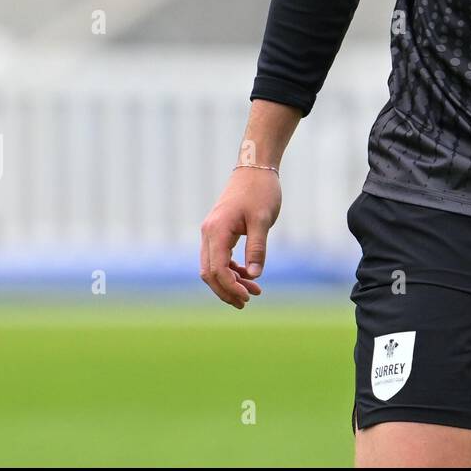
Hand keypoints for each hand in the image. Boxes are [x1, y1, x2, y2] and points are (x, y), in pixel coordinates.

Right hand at [199, 168, 281, 308]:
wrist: (255, 167)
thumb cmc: (260, 191)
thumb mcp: (262, 220)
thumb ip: (257, 248)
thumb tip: (255, 276)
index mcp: (217, 231)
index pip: (216, 269)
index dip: (230, 287)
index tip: (247, 297)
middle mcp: (208, 233)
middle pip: (209, 272)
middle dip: (226, 290)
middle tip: (247, 302)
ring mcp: (211, 232)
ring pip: (213, 266)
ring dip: (229, 281)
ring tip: (253, 292)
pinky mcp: (219, 231)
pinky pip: (219, 257)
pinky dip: (231, 269)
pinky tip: (248, 275)